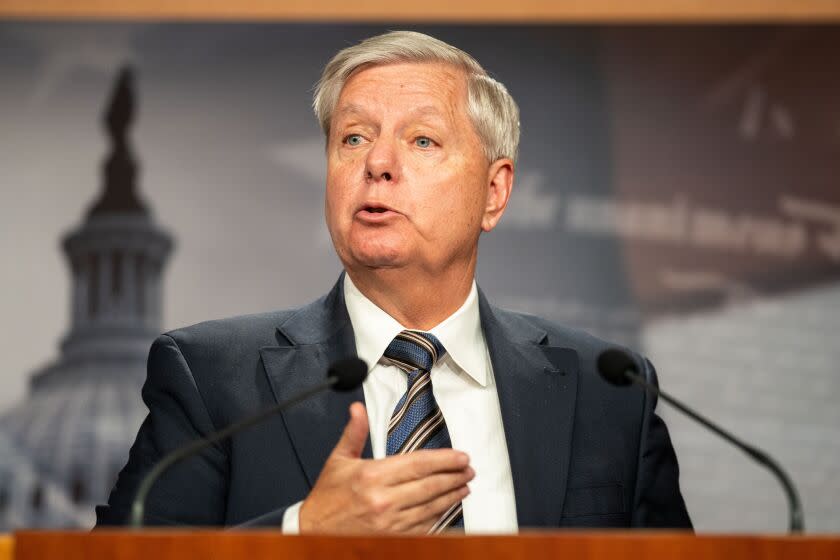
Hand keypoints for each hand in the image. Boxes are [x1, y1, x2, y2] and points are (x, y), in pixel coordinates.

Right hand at [299, 402, 472, 532]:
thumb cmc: (327, 499)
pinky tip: (447, 508)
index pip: (418, 464)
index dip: (444, 459)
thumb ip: (354, 433)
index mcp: (372, 477)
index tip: (460, 456)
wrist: (313, 533)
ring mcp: (390, 523)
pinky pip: (423, 527)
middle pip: (430, 485)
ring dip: (451, 496)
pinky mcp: (392, 538)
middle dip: (454, 476)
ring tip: (464, 487)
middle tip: (469, 469)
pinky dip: (438, 517)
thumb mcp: (338, 461)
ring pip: (430, 507)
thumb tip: (358, 409)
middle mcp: (383, 500)